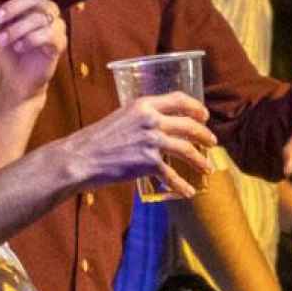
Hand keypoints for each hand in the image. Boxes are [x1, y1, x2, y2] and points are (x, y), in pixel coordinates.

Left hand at [0, 0, 65, 102]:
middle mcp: (47, 10)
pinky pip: (48, 35)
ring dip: (15, 29)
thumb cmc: (6, 48)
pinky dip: (30, 40)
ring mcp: (56, 25)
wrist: (16, 76)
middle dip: (12, 7)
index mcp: (32, 2)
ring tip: (0, 41)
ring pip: (38, 18)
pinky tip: (18, 47)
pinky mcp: (60, 42)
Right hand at [36, 91, 215, 195]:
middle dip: (204, 135)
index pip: (179, 99)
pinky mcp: (148, 162)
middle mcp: (151, 119)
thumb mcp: (122, 118)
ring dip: (200, 161)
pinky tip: (187, 192)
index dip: (196, 107)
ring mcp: (151, 140)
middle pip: (188, 125)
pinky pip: (172, 175)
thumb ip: (141, 119)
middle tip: (212, 143)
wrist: (80, 157)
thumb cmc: (96, 140)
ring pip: (186, 149)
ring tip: (206, 168)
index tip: (205, 115)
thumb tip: (158, 127)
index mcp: (144, 104)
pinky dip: (181, 186)